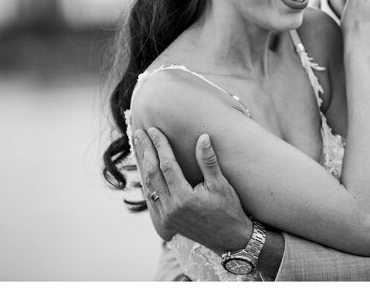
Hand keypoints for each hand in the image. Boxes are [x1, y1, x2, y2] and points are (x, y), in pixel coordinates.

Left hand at [132, 127, 253, 253]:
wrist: (230, 239)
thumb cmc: (229, 210)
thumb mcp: (221, 184)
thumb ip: (208, 161)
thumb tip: (203, 137)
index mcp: (184, 198)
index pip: (167, 165)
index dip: (160, 145)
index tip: (154, 130)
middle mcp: (172, 208)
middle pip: (152, 174)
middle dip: (145, 151)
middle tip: (139, 133)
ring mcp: (167, 216)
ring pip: (149, 186)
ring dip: (143, 165)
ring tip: (139, 147)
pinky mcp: (166, 222)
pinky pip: (151, 198)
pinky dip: (147, 181)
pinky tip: (146, 170)